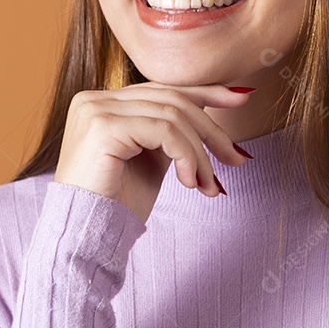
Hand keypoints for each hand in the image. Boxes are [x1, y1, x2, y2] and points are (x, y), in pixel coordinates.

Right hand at [52, 82, 252, 223]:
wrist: (87, 238)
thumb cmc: (119, 202)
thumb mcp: (153, 156)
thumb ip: (173, 129)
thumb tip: (222, 101)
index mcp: (103, 101)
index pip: (162, 89)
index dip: (205, 92)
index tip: (241, 98)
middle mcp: (94, 98)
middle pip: (171, 99)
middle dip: (211, 129)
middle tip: (236, 159)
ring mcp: (95, 109)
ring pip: (171, 115)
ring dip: (200, 152)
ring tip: (210, 185)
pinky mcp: (102, 127)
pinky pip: (162, 131)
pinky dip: (186, 155)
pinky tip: (191, 182)